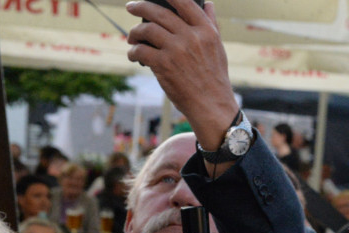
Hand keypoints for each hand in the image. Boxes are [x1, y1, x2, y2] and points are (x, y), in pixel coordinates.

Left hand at [126, 0, 239, 156]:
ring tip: (132, 38)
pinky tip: (133, 55)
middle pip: (158, 12)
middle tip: (131, 7)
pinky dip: (133, 52)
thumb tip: (209, 4)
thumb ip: (211, 25)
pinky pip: (141, 51)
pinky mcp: (164, 65)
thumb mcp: (218, 48)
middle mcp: (191, 37)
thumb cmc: (215, 78)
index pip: (184, 2)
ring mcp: (176, 50)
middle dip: (139, 7)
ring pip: (146, 30)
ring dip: (134, 33)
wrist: (212, 106)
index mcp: (206, 31)